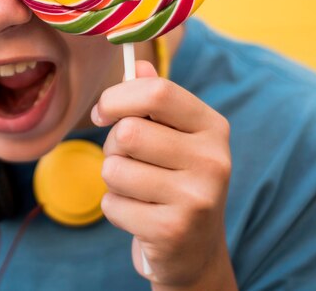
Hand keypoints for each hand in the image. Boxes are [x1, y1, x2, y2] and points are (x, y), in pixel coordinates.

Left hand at [91, 60, 236, 290]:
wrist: (195, 251)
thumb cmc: (175, 179)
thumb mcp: (174, 136)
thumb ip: (155, 99)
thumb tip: (137, 63)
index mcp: (212, 127)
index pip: (157, 92)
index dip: (118, 96)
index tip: (102, 111)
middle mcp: (213, 160)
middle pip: (128, 132)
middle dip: (113, 146)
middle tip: (127, 160)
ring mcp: (197, 198)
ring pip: (114, 169)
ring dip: (113, 179)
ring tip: (138, 189)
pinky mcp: (173, 232)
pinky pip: (112, 204)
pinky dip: (115, 209)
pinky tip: (141, 216)